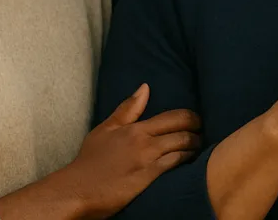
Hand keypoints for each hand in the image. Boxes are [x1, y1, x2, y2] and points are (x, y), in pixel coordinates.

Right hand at [45, 84, 200, 218]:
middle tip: (202, 133)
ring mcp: (148, 159)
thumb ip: (127, 110)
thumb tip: (145, 87)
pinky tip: (192, 163)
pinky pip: (176, 164)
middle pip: (182, 129)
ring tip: (199, 148)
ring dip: (195, 146)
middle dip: (198, 130)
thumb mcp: (105, 130)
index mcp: (135, 128)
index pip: (173, 116)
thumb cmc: (89, 162)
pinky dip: (187, 161)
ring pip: (183, 146)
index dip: (191, 117)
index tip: (197, 120)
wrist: (76, 190)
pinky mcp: (149, 178)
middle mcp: (144, 141)